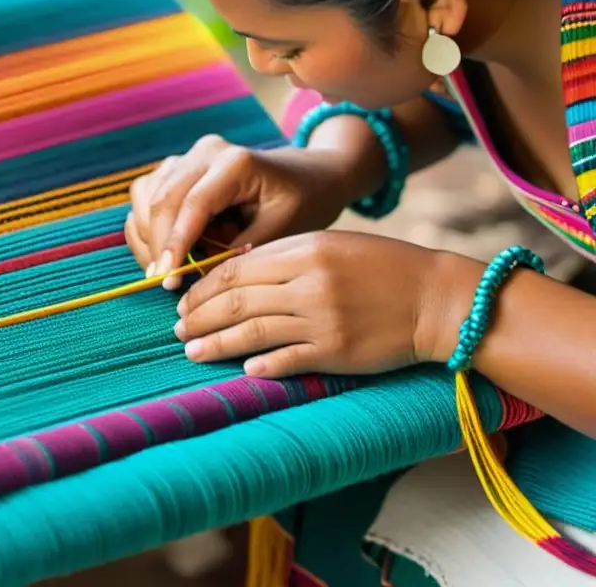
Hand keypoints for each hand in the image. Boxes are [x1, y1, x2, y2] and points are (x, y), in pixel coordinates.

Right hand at [125, 135, 363, 287]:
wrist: (308, 175)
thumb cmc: (301, 203)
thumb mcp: (284, 231)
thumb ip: (242, 253)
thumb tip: (200, 279)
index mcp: (235, 162)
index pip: (193, 204)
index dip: (176, 244)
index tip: (167, 280)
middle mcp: (205, 152)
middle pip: (162, 199)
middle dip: (157, 246)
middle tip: (163, 284)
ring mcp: (187, 157)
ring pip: (145, 197)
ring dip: (148, 236)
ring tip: (169, 268)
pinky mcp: (176, 168)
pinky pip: (145, 196)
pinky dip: (146, 226)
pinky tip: (165, 251)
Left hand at [174, 231, 464, 377]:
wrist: (437, 298)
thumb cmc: (381, 266)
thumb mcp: (332, 244)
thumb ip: (284, 256)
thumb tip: (232, 275)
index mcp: (304, 249)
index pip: (236, 268)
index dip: (203, 286)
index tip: (184, 300)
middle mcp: (308, 283)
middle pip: (236, 300)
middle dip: (200, 316)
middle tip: (177, 329)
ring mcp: (322, 319)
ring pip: (252, 332)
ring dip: (216, 344)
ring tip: (192, 352)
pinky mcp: (337, 351)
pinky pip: (288, 359)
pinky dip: (262, 365)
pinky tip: (244, 370)